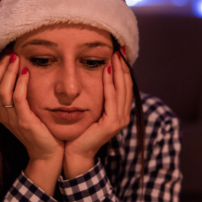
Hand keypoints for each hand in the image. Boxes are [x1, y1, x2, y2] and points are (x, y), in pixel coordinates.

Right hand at [0, 53, 63, 192]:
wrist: (48, 154)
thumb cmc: (41, 131)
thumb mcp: (27, 111)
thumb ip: (21, 97)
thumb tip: (23, 74)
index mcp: (0, 111)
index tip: (7, 53)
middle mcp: (2, 114)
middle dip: (1, 65)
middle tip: (11, 51)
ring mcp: (11, 119)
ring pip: (2, 89)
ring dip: (10, 70)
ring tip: (17, 57)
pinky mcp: (24, 122)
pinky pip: (18, 98)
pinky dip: (21, 83)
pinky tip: (27, 72)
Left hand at [63, 51, 132, 178]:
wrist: (74, 152)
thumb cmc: (79, 131)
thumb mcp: (90, 110)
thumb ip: (97, 97)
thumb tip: (95, 76)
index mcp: (120, 111)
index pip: (124, 86)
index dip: (123, 69)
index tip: (119, 52)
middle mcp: (123, 115)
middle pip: (126, 85)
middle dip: (123, 66)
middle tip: (119, 49)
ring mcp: (120, 120)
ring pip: (121, 89)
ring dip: (118, 71)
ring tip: (115, 56)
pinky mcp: (112, 123)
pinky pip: (112, 99)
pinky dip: (109, 84)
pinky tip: (105, 71)